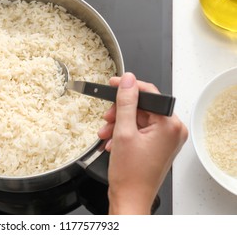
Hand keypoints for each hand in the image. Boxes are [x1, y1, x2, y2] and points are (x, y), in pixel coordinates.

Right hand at [97, 73, 187, 213]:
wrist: (130, 199)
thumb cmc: (131, 175)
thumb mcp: (123, 132)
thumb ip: (126, 103)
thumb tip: (128, 80)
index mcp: (171, 125)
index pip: (150, 93)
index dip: (129, 88)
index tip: (114, 84)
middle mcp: (173, 131)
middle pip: (143, 108)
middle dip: (120, 113)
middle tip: (106, 118)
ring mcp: (166, 139)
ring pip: (139, 119)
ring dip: (119, 124)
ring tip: (106, 134)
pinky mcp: (158, 145)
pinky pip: (140, 130)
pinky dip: (124, 133)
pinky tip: (113, 142)